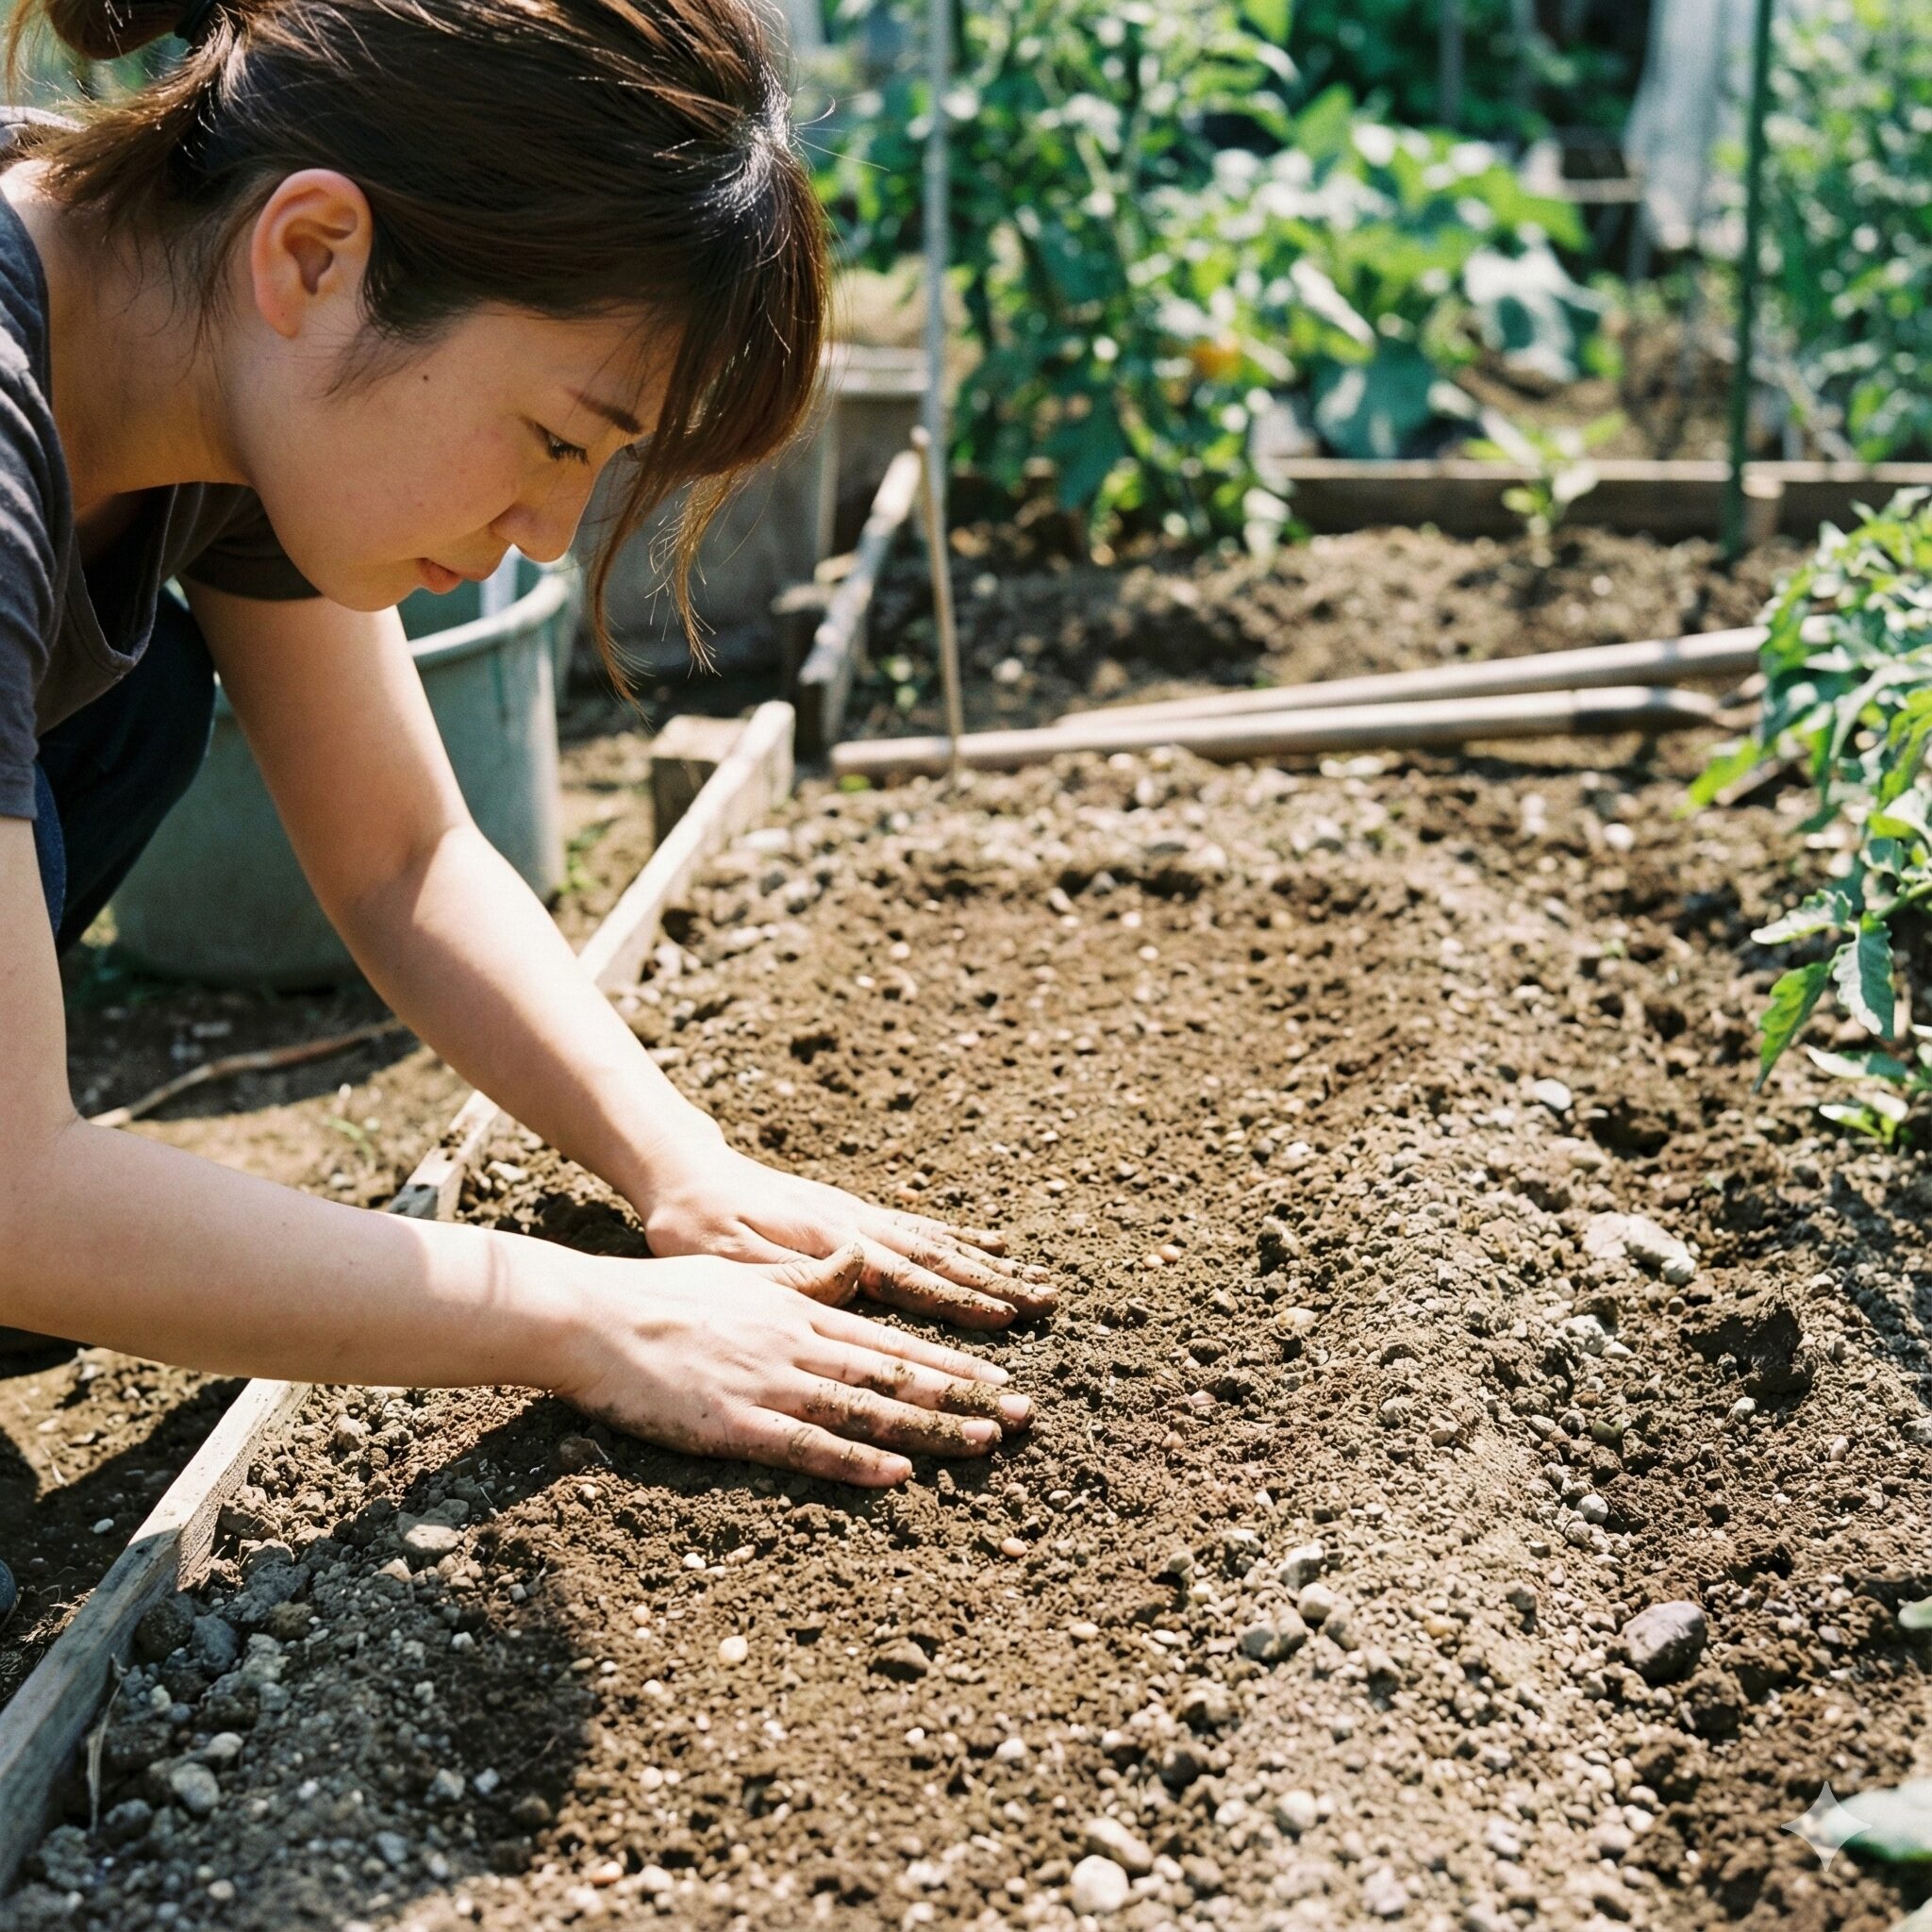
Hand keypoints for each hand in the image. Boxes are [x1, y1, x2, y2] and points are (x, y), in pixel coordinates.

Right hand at [553, 1245, 1032, 1484]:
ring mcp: (769, 1384)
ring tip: (985, 1444)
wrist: (594, 1317)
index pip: (892, 1341)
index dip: (951, 1362)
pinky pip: (807, 1446)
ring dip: (931, 1430)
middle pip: (896, 1376)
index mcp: (801, 1310)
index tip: (1000, 1377)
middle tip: (1023, 1416)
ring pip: (866, 1411)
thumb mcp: (747, 1272)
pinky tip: (899, 1474)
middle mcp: (798, 1345)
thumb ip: (807, 1274)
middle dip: (965, 1397)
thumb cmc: (665, 1296)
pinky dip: (856, 1462)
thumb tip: (857, 1257)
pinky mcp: (735, 1423)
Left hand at [636, 1138, 1054, 1330]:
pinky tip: (989, 1245)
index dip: (957, 1300)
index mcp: (830, 1244)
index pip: (907, 1278)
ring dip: (989, 1266)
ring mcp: (859, 1216)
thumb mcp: (728, 1255)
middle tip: (1047, 1303)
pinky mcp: (853, 1211)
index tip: (1005, 1317)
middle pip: (937, 1259)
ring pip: (937, 1242)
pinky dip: (959, 1237)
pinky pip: (919, 1226)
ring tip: (1037, 1281)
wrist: (685, 1173)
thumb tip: (859, 1269)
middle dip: (994, 1285)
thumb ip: (792, 1270)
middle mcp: (855, 1226)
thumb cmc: (696, 1225)